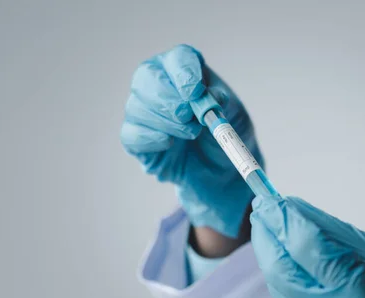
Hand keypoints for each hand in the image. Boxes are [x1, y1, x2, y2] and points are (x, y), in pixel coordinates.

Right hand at [121, 44, 262, 237]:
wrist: (220, 170)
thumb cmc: (223, 133)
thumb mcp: (233, 115)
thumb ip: (222, 102)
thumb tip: (210, 97)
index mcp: (184, 70)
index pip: (177, 59)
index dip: (183, 72)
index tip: (195, 92)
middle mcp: (158, 83)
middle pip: (147, 76)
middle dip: (169, 98)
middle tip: (189, 116)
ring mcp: (142, 111)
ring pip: (137, 107)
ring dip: (167, 122)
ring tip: (192, 133)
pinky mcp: (135, 139)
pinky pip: (131, 135)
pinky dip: (151, 139)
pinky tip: (169, 144)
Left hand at [250, 195, 364, 297]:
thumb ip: (334, 233)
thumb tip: (295, 211)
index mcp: (358, 295)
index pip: (305, 249)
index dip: (282, 220)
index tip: (269, 198)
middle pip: (281, 273)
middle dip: (267, 239)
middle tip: (261, 210)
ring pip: (282, 291)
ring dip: (274, 258)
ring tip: (272, 229)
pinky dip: (289, 282)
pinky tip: (293, 262)